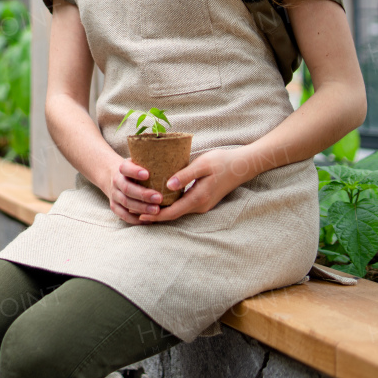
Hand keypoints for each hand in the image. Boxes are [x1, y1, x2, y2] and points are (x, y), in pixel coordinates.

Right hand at [104, 156, 163, 224]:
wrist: (113, 176)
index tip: (147, 174)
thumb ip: (150, 164)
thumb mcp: (138, 162)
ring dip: (142, 208)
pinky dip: (136, 219)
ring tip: (157, 210)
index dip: (135, 172)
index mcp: (122, 169)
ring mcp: (114, 195)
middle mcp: (116, 182)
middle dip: (143, 194)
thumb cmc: (134, 170)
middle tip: (159, 198)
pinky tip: (149, 220)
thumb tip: (174, 168)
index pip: (125, 169)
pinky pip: (124, 215)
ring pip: (126, 203)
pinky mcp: (115, 206)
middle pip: (127, 189)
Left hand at [134, 147, 253, 224]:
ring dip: (162, 210)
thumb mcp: (202, 165)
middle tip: (134, 210)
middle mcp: (200, 206)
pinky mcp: (203, 200)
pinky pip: (183, 206)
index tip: (139, 214)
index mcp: (198, 198)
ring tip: (143, 205)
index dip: (155, 215)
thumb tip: (168, 186)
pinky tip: (160, 198)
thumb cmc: (222, 162)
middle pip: (173, 214)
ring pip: (178, 211)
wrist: (242, 165)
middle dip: (154, 214)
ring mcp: (203, 205)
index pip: (172, 212)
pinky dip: (170, 205)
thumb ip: (185, 175)